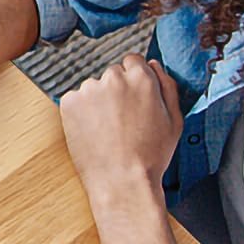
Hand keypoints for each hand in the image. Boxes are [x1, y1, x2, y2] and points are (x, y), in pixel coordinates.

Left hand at [59, 54, 183, 208]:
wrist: (122, 182)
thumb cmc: (151, 156)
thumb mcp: (175, 121)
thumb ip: (167, 86)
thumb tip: (153, 64)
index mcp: (141, 78)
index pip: (132, 61)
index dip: (134, 81)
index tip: (132, 99)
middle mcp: (113, 78)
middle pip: (112, 75)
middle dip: (116, 91)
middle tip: (122, 120)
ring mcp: (89, 89)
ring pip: (93, 89)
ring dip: (98, 102)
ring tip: (108, 131)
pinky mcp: (69, 103)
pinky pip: (75, 101)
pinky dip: (81, 114)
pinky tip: (93, 133)